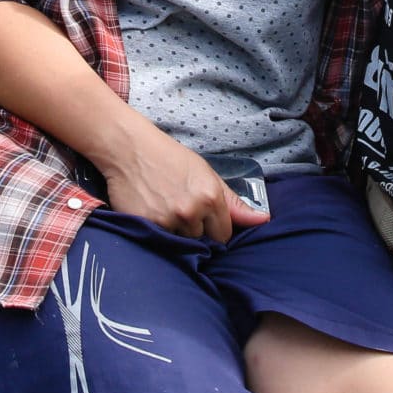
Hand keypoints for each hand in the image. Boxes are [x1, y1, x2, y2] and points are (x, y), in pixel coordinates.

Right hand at [97, 117, 268, 242]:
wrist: (130, 149)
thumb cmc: (170, 158)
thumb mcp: (206, 174)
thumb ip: (234, 203)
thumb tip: (262, 220)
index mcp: (211, 197)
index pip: (224, 235)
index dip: (214, 229)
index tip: (204, 219)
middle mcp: (191, 211)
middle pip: (202, 241)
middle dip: (194, 230)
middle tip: (179, 207)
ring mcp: (167, 220)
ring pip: (180, 242)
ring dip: (175, 232)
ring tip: (165, 208)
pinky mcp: (146, 225)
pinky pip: (159, 240)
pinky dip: (157, 231)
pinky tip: (152, 211)